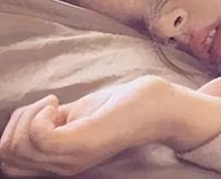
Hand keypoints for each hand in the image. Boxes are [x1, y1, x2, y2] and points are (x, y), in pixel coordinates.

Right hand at [0, 76, 174, 176]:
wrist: (156, 105)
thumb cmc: (119, 106)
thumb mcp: (74, 116)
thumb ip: (51, 124)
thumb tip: (22, 121)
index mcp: (59, 161)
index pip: (7, 163)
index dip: (12, 131)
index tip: (40, 110)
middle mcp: (62, 167)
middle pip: (5, 157)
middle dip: (15, 123)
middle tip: (45, 105)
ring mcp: (72, 159)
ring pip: (17, 147)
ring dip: (27, 116)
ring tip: (53, 103)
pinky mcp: (83, 144)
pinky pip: (39, 138)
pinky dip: (39, 115)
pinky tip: (57, 104)